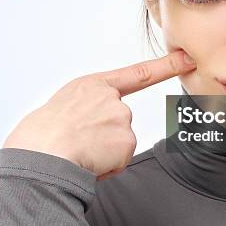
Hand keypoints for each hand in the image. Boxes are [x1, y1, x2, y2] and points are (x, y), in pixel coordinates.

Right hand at [2, 49, 196, 179]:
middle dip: (103, 139)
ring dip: (103, 154)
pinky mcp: (126, 141)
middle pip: (120, 124)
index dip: (166, 66)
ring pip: (119, 144)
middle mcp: (111, 99)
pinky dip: (106, 167)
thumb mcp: (61, 108)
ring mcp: (121, 118)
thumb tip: (92, 127)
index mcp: (91, 86)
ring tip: (78, 152)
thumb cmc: (38, 136)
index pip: (137, 74)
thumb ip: (86, 109)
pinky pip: (120, 160)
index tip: (187, 58)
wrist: (38, 154)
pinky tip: (87, 162)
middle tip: (76, 144)